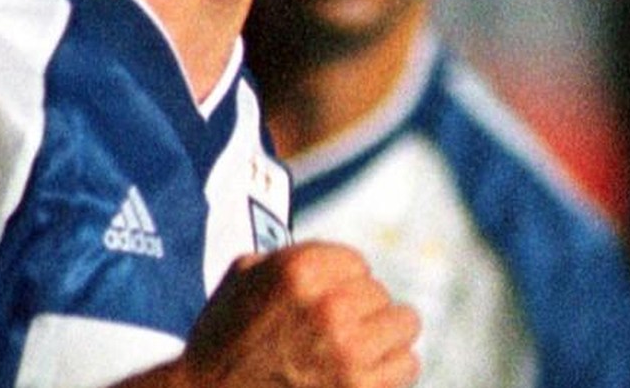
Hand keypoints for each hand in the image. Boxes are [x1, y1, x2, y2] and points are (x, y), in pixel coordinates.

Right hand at [175, 241, 419, 387]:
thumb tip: (337, 261)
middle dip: (361, 310)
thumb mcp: (244, 275)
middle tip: (336, 331)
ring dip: (385, 335)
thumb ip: (292, 257)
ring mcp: (348, 352)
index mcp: (300, 270)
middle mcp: (329, 306)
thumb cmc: (222, 339)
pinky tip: (366, 373)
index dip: (341, 283)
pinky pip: (406, 365)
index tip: (325, 302)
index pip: (357, 263)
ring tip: (361, 348)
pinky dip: (392, 369)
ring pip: (404, 324)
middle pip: (380, 294)